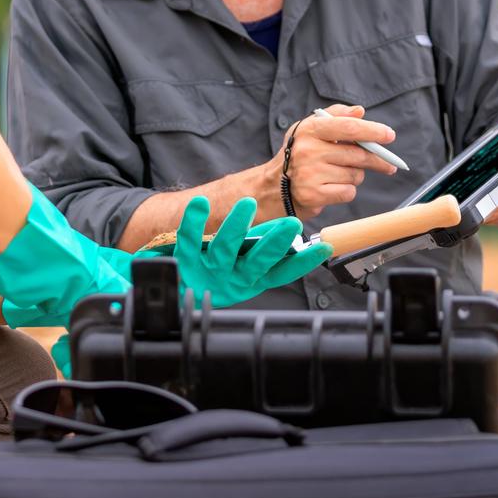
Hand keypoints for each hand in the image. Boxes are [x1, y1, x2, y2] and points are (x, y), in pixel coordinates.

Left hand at [167, 196, 331, 304]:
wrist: (175, 294)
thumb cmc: (214, 277)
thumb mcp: (243, 269)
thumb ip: (264, 251)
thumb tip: (292, 232)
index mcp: (252, 280)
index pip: (281, 272)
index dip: (302, 263)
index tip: (322, 249)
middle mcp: (234, 278)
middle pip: (257, 261)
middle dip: (274, 243)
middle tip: (291, 226)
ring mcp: (210, 272)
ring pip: (224, 248)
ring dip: (237, 226)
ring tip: (247, 203)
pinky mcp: (185, 265)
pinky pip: (188, 242)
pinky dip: (194, 222)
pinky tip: (199, 204)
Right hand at [272, 104, 398, 217]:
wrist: (274, 186)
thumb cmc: (299, 154)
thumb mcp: (311, 128)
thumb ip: (336, 116)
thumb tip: (360, 111)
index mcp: (309, 130)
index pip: (348, 128)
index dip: (372, 131)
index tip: (389, 135)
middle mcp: (308, 150)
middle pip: (357, 155)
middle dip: (377, 160)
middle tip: (389, 164)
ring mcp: (310, 174)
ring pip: (355, 175)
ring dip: (355, 176)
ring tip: (339, 174)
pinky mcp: (313, 195)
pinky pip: (348, 192)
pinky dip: (346, 191)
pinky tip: (333, 188)